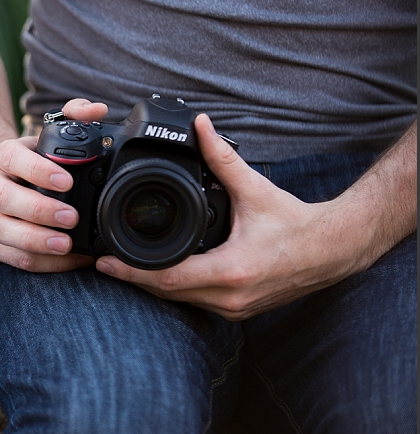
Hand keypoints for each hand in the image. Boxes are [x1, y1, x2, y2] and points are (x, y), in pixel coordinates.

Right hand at [0, 99, 108, 271]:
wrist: (5, 183)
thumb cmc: (35, 161)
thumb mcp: (49, 135)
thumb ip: (74, 116)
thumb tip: (96, 109)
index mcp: (3, 156)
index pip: (12, 159)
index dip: (37, 170)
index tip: (66, 180)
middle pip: (4, 198)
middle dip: (38, 210)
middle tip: (71, 217)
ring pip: (2, 231)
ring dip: (34, 241)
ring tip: (65, 244)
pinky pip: (9, 256)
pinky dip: (37, 261)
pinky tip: (63, 259)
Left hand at [94, 114, 354, 319]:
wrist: (332, 251)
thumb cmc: (296, 223)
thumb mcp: (255, 188)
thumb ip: (223, 157)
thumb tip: (200, 125)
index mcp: (232, 270)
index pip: (170, 278)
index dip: (133, 271)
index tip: (106, 261)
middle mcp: (231, 296)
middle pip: (168, 294)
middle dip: (134, 278)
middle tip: (101, 262)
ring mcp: (236, 308)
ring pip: (182, 301)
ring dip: (153, 286)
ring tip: (122, 267)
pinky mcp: (240, 309)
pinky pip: (197, 302)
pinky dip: (175, 290)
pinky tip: (159, 274)